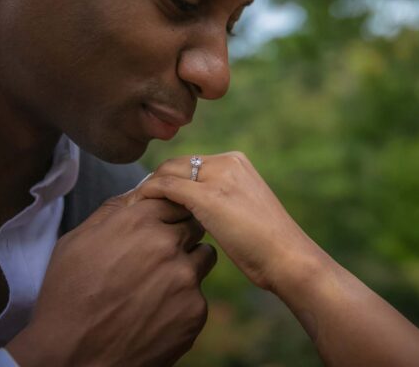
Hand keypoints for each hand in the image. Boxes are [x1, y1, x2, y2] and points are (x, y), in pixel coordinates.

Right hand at [6, 187, 215, 366]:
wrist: (73, 357)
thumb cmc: (68, 296)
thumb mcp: (77, 240)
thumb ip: (113, 210)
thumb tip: (137, 193)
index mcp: (138, 221)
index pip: (174, 199)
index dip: (167, 211)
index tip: (159, 223)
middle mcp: (167, 244)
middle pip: (194, 224)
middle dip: (180, 234)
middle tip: (158, 254)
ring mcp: (185, 279)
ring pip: (204, 256)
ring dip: (188, 263)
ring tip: (158, 283)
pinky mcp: (195, 311)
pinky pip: (199, 294)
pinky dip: (183, 300)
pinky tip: (155, 312)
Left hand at [138, 152, 323, 293]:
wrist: (288, 257)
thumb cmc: (268, 246)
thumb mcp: (244, 211)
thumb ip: (223, 201)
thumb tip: (195, 212)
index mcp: (237, 162)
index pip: (190, 164)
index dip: (168, 180)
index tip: (152, 199)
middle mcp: (228, 161)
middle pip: (176, 164)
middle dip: (154, 181)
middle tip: (134, 204)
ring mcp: (218, 177)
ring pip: (167, 172)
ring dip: (147, 188)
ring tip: (130, 210)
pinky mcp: (208, 196)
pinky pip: (166, 187)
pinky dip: (147, 196)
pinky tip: (136, 212)